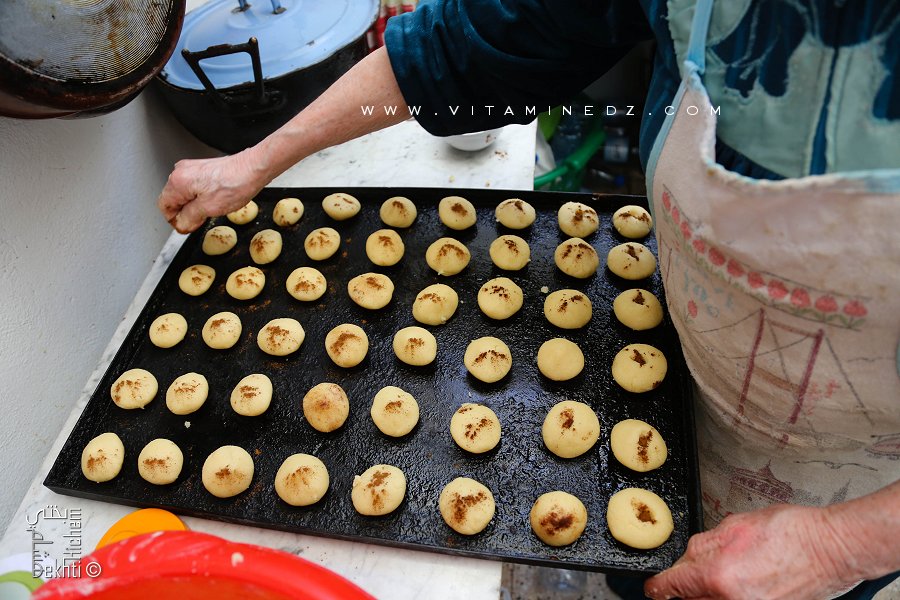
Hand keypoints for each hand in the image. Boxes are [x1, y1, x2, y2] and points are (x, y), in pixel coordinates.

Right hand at [157, 149, 266, 232]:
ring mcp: (192, 168)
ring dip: (194, 206)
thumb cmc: (235, 183)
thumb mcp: (208, 209)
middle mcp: (181, 171)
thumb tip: (181, 224)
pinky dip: (201, 198)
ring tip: (211, 209)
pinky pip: (195, 188)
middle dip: (185, 213)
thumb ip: (189, 218)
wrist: (254, 168)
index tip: (186, 227)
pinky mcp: (203, 169)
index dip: (174, 221)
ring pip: (185, 194)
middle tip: (200, 221)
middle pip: (173, 200)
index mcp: (178, 181)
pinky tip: (215, 201)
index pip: (164, 207)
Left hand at [644, 504, 859, 599]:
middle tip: (694, 575)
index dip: (658, 586)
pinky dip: (729, 595)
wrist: (831, 548)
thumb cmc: (792, 532)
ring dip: (708, 592)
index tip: (654, 586)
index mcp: (718, 575)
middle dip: (686, 588)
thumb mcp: (735, 526)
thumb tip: (687, 559)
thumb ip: (704, 545)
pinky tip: (742, 582)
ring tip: (727, 573)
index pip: (672, 587)